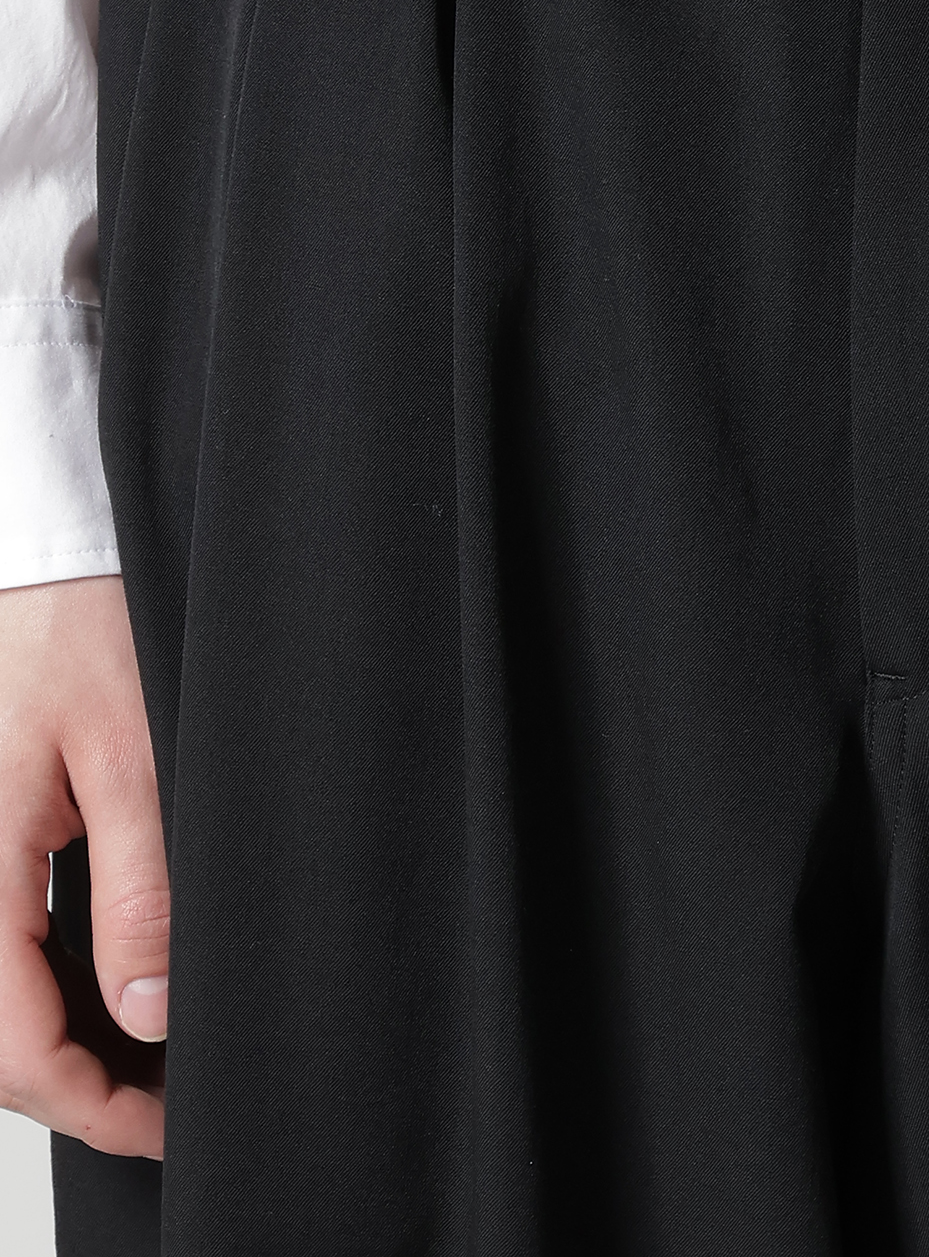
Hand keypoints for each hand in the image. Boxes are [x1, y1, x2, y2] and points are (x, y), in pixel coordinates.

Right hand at [0, 578, 166, 1157]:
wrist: (41, 554)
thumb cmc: (77, 624)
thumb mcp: (132, 753)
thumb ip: (140, 887)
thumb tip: (149, 1011)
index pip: (13, 1046)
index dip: (91, 1105)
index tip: (165, 1123)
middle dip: (72, 1089)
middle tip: (165, 1103)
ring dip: (50, 1044)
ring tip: (143, 1061)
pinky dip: (34, 988)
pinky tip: (99, 992)